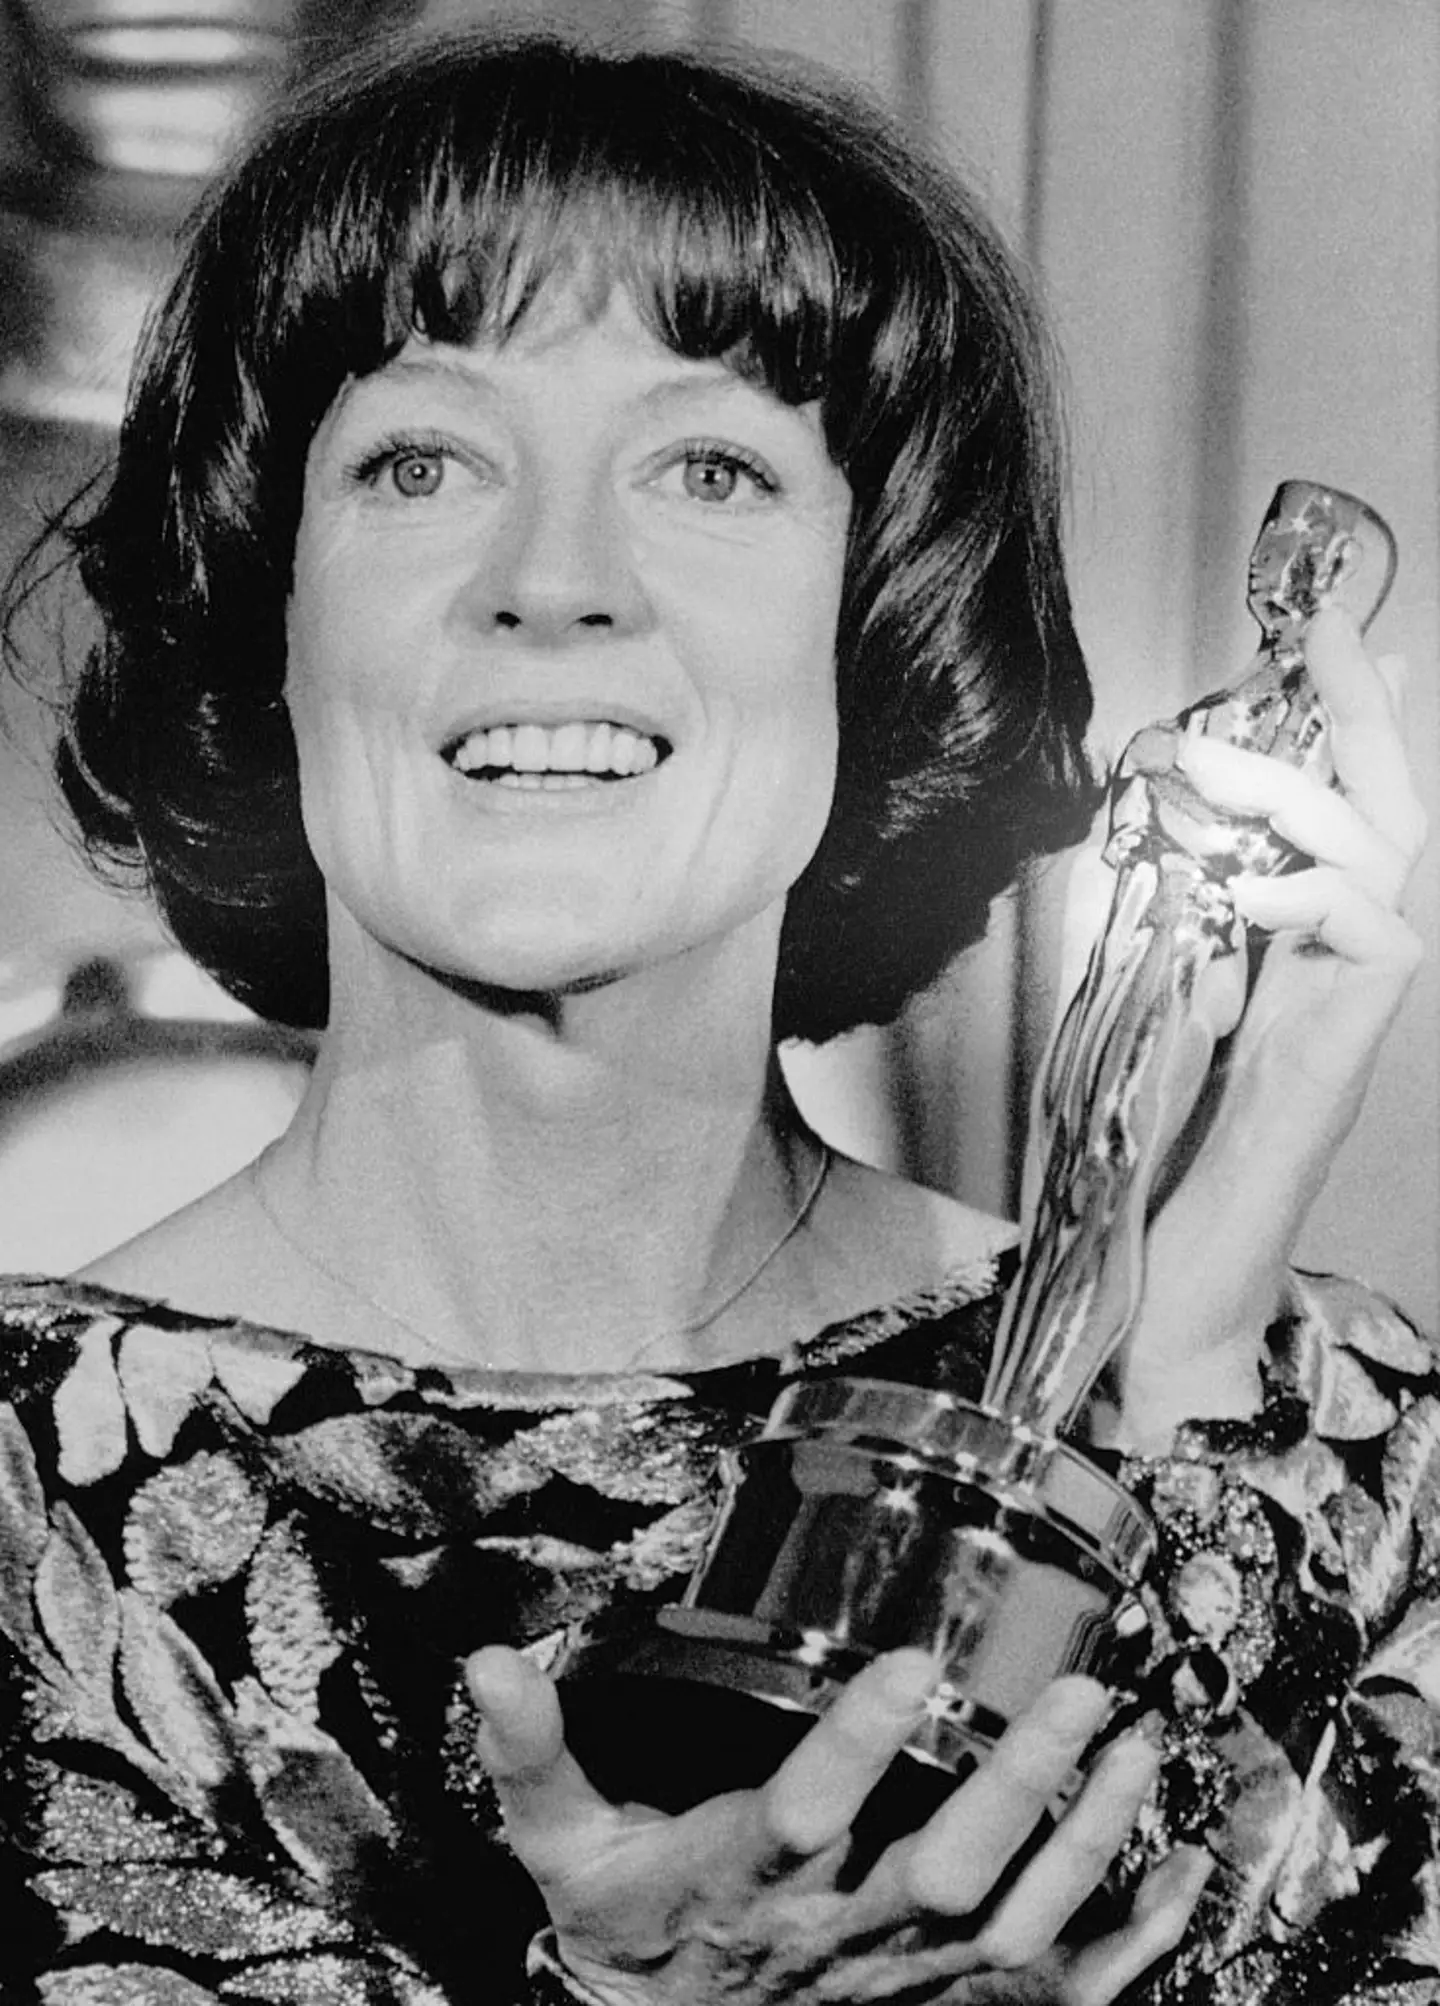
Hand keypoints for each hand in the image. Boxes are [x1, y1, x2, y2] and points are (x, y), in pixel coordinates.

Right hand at [467, 1646, 1210, 2003]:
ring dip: (1090, 1844)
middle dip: (1017, 1788)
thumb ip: (535, 1752)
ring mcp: (907, 1984)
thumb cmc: (626, 1935)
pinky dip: (1134, 1942)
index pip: (802, 1813)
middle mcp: (836, 1937)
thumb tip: (489, 1657)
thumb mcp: (562, 1845)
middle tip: (1077, 1696)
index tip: (907, 1659)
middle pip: (939, 1871)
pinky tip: (1191, 1874)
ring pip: (1014, 1928)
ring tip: (1141, 1748)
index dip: (856, 1745)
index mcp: (742, 1881)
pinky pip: (1060, 1994)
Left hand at [1120, 606, 1425, 1446]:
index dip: (1343, 719)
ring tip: (1201, 761)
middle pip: (1386, 810)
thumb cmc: (1147, 1145)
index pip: (1336, 808)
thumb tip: (1154, 821)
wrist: (1170, 1272)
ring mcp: (1353, 1003)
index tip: (1321, 629)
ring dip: (1291, 790)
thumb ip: (1165, 916)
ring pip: (1377, 855)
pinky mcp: (1350, 1048)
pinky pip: (1373, 933)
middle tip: (1319, 628)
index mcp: (1292, 943)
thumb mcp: (1142, 997)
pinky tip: (1240, 889)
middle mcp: (1341, 962)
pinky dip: (1307, 894)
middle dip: (1360, 710)